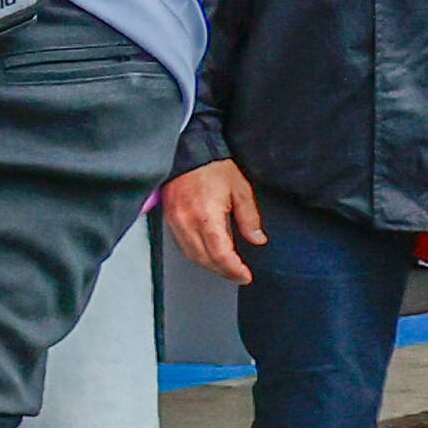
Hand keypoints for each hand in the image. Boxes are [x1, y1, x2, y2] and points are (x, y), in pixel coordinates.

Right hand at [166, 159, 263, 285]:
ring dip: (209, 265)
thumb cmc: (213, 167)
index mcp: (207, 216)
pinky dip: (197, 255)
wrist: (188, 153)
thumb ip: (249, 218)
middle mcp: (188, 223)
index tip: (245, 275)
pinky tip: (208, 254)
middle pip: (204, 259)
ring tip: (226, 267)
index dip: (234, 269)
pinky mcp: (170, 220)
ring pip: (191, 255)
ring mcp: (176, 222)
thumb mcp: (241, 189)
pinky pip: (182, 245)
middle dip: (223, 271)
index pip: (220, 254)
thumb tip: (257, 239)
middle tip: (239, 275)